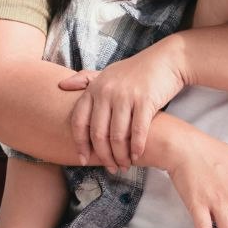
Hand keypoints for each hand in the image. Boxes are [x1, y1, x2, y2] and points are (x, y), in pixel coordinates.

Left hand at [60, 45, 183, 170]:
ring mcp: (126, 96)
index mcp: (95, 88)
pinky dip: (137, 148)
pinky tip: (137, 156)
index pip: (79, 121)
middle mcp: (107, 91)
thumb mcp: (107, 73)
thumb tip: (61, 86)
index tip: (83, 159)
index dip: (80, 144)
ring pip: (118, 136)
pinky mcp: (146, 100)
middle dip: (104, 155)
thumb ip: (85, 80)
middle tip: (110, 167)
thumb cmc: (135, 71)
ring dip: (121, 156)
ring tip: (124, 165)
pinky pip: (138, 131)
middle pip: (98, 134)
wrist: (166, 60)